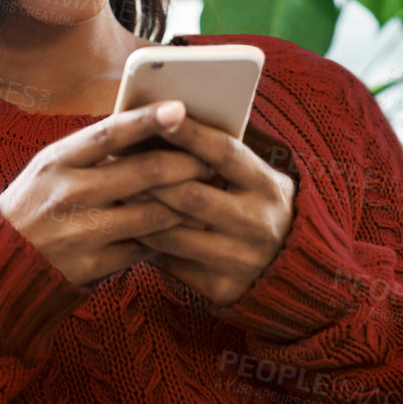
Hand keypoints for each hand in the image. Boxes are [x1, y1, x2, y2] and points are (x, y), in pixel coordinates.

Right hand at [0, 101, 217, 287]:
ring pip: (152, 214)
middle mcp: (68, 193)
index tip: (179, 108)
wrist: (0, 258)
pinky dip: (166, 237)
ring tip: (205, 192)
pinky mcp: (91, 265)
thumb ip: (92, 151)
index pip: (109, 133)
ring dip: (185, 203)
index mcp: (57, 161)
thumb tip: (147, 127)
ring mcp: (80, 232)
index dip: (147, 119)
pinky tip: (181, 228)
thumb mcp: (51, 167)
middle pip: (142, 174)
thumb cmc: (35, 202)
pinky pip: (143, 249)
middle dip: (185, 164)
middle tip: (210, 158)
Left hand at [131, 114, 297, 307]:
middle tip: (114, 160)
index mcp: (267, 187)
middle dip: (148, 178)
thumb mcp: (257, 178)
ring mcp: (239, 259)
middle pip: (190, 196)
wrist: (291, 266)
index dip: (192, 134)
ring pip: (173, 234)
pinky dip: (146, 245)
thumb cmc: (259, 206)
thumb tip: (166, 122)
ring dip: (137, 214)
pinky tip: (125, 230)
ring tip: (111, 195)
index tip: (162, 116)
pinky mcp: (221, 287)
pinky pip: (171, 263)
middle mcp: (256, 223)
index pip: (225, 154)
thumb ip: (221, 158)